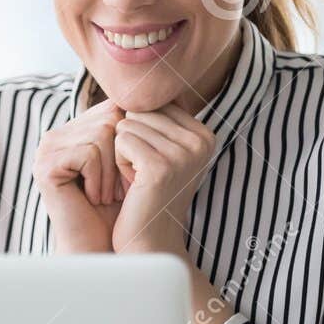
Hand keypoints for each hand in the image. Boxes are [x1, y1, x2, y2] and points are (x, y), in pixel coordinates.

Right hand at [33, 99, 126, 252]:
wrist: (102, 248)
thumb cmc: (120, 209)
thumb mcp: (130, 162)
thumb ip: (131, 128)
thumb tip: (157, 92)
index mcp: (75, 130)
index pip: (114, 107)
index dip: (130, 141)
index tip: (129, 174)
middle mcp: (58, 135)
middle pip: (110, 117)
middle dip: (122, 157)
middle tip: (115, 188)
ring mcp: (47, 149)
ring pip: (102, 134)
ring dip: (113, 172)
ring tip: (104, 195)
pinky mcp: (45, 166)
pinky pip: (88, 152)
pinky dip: (100, 179)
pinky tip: (92, 198)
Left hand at [111, 105, 216, 256]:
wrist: (149, 241)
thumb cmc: (147, 195)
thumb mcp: (161, 151)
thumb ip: (157, 118)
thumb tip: (140, 81)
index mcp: (205, 133)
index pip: (154, 103)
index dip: (141, 131)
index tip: (151, 163)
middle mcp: (201, 140)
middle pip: (140, 111)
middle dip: (130, 140)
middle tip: (142, 174)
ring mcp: (183, 154)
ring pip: (127, 124)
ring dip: (122, 153)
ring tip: (138, 180)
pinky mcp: (160, 167)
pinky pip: (120, 140)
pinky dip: (118, 163)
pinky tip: (132, 185)